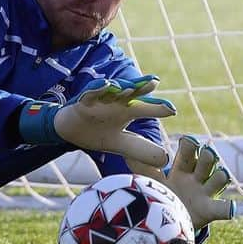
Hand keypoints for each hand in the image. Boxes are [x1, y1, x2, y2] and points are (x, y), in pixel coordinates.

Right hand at [19, 75, 175, 166]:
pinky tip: (105, 85)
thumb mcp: (122, 145)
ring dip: (120, 86)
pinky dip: (96, 89)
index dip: (159, 107)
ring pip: (112, 90)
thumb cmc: (99, 133)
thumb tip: (164, 162)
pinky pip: (90, 94)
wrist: (70, 132)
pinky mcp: (83, 102)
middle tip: (153, 82)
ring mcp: (100, 101)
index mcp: (129, 111)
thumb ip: (142, 151)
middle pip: (132, 93)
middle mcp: (117, 103)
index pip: (147, 107)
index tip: (171, 110)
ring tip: (130, 86)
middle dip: (142, 87)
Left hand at [128, 136, 236, 229]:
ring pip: (218, 181)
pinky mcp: (210, 211)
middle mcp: (196, 178)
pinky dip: (227, 209)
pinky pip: (221, 209)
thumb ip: (142, 167)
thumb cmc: (163, 195)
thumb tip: (127, 152)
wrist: (171, 221)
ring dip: (221, 177)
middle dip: (207, 158)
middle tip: (207, 152)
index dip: (189, 147)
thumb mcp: (153, 180)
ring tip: (221, 174)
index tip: (188, 140)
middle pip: (205, 164)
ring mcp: (205, 193)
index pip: (187, 154)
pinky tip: (230, 208)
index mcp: (182, 169)